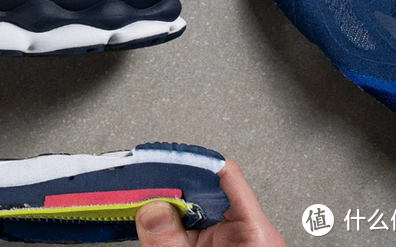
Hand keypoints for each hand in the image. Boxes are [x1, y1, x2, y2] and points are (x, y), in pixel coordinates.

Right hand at [135, 159, 285, 246]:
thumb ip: (169, 242)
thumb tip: (151, 209)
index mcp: (255, 232)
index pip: (225, 175)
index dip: (192, 162)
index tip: (162, 158)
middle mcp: (248, 233)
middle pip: (205, 190)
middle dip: (171, 186)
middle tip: (140, 183)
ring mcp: (233, 243)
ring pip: (195, 210)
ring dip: (167, 206)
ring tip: (140, 202)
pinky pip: (192, 229)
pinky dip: (170, 225)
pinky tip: (151, 224)